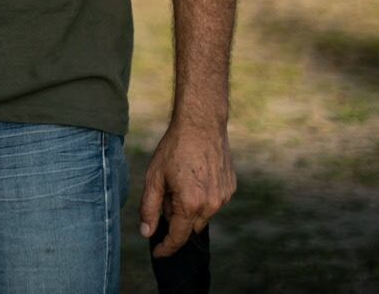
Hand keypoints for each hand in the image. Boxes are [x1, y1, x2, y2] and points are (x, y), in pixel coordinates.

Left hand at [139, 116, 235, 257]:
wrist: (202, 124)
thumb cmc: (174, 149)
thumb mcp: (154, 177)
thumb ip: (150, 208)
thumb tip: (147, 233)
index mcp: (190, 204)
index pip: (178, 237)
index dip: (166, 247)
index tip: (157, 252)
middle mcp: (211, 205)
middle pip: (189, 226)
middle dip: (176, 218)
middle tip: (166, 193)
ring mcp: (224, 197)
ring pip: (202, 214)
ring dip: (190, 207)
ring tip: (180, 179)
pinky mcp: (231, 188)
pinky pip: (213, 201)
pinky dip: (202, 196)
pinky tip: (194, 175)